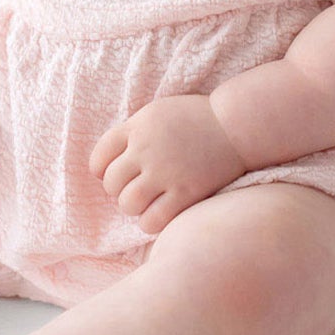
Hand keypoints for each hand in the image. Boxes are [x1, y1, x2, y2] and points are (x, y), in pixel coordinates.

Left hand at [89, 94, 247, 234]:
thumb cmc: (196, 118)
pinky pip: (152, 220)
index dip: (102, 170)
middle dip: (119, 190)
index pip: (99, 157)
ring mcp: (165, 172)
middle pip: (111, 183)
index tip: (113, 175)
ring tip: (147, 202)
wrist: (236, 125)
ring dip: (133, 207)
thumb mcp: (157, 112)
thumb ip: (133, 132)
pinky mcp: (186, 192)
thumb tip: (109, 161)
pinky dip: (150, 222)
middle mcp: (146, 149)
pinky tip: (159, 214)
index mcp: (137, 126)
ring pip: (128, 204)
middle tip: (136, 188)